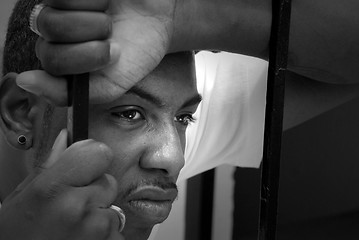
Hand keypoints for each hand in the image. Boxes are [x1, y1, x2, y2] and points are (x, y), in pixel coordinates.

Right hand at [0, 130, 124, 239]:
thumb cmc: (17, 238)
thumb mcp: (24, 198)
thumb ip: (50, 166)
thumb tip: (65, 138)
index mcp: (52, 190)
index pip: (98, 152)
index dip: (93, 158)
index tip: (86, 166)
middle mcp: (78, 208)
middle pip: (109, 181)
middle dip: (94, 191)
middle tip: (71, 208)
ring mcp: (96, 230)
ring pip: (114, 208)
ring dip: (99, 216)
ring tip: (73, 229)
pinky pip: (117, 231)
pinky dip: (104, 236)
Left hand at [18, 0, 175, 104]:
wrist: (160, 19)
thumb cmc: (138, 50)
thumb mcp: (110, 84)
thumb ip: (70, 92)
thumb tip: (25, 82)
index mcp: (64, 59)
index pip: (50, 65)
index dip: (81, 62)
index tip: (112, 54)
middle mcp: (56, 34)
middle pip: (47, 44)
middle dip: (87, 47)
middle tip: (113, 40)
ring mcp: (58, 9)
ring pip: (51, 22)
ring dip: (91, 24)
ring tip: (109, 19)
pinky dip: (93, 1)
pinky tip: (106, 1)